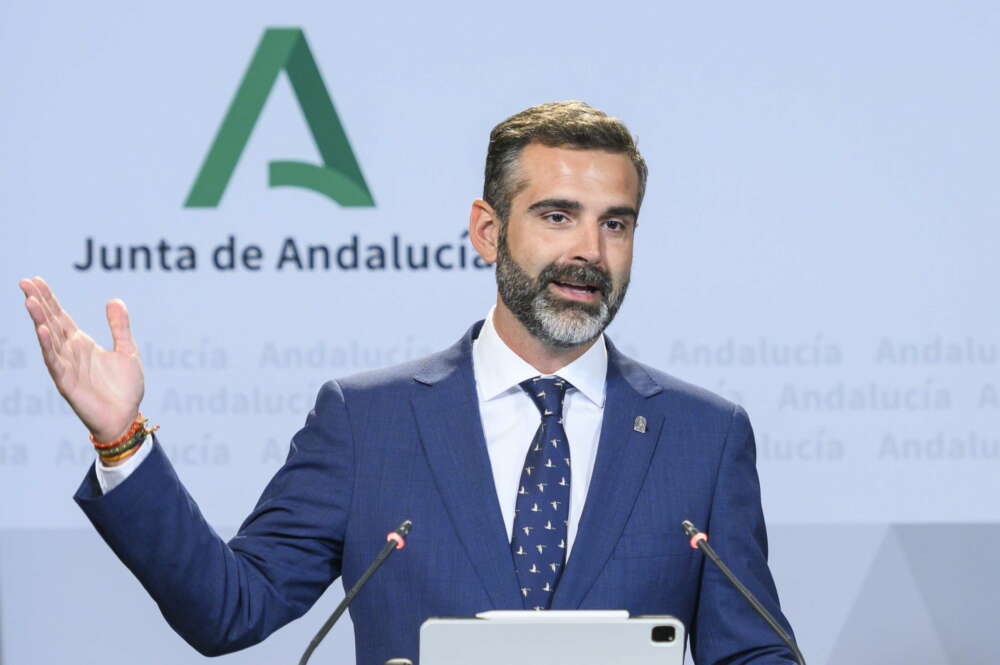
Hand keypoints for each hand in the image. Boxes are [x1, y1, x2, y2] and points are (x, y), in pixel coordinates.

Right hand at [19, 277, 144, 442]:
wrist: (127, 417)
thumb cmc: (125, 388)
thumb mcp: (127, 350)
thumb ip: (119, 327)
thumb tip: (114, 300)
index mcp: (81, 343)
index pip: (61, 316)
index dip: (49, 298)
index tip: (36, 280)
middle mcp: (70, 352)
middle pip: (51, 322)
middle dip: (38, 302)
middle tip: (24, 282)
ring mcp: (66, 366)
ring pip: (49, 339)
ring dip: (39, 320)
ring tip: (30, 301)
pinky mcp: (66, 382)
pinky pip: (55, 362)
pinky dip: (48, 346)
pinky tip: (42, 330)